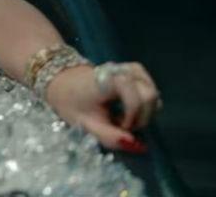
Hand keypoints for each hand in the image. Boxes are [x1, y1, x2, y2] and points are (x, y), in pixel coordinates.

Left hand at [43, 62, 161, 153]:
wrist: (62, 81)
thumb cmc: (71, 102)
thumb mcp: (85, 124)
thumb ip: (110, 137)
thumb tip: (137, 146)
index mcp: (107, 81)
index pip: (136, 99)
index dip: (132, 117)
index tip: (119, 126)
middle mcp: (123, 70)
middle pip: (150, 95)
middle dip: (141, 117)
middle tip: (122, 125)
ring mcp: (131, 68)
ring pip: (153, 93)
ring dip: (144, 112)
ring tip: (125, 117)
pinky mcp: (136, 70)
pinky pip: (150, 89)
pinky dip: (145, 104)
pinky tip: (130, 109)